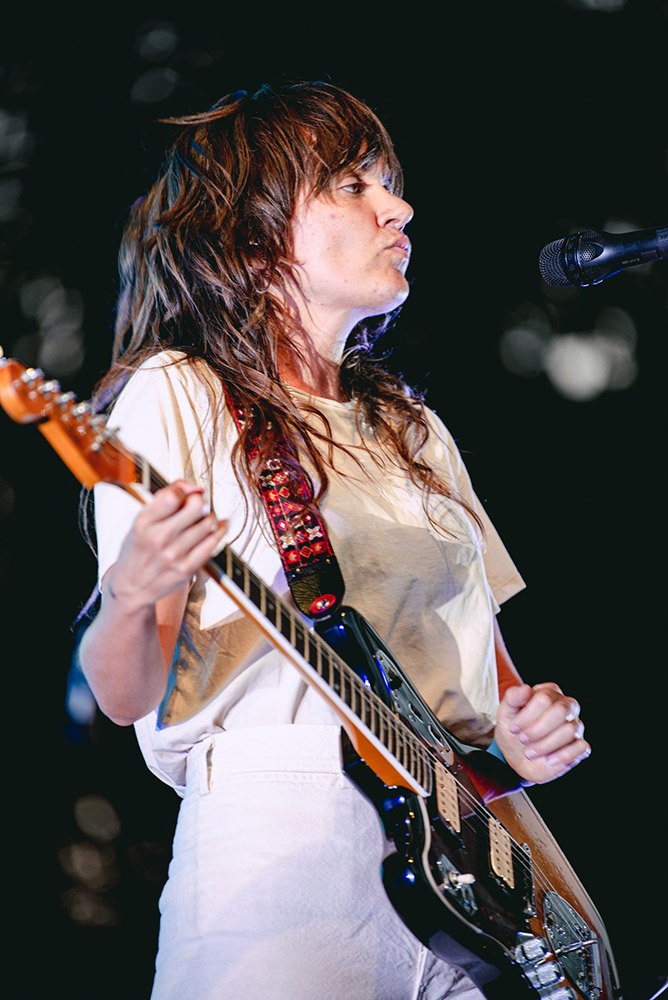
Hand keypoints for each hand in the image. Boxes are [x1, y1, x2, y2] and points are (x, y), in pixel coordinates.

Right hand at [106, 480, 226, 611]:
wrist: (131, 588)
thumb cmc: (138, 550)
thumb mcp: (141, 522)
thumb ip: (165, 499)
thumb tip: (193, 486)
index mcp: (143, 524)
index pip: (172, 496)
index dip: (184, 490)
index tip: (186, 493)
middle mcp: (158, 539)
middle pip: (195, 507)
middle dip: (199, 502)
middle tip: (197, 505)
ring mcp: (174, 555)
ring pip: (207, 523)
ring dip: (209, 517)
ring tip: (203, 519)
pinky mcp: (187, 569)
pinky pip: (213, 544)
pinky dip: (219, 531)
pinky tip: (218, 527)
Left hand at [494, 682, 590, 784]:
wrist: (518, 758)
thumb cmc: (515, 731)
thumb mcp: (506, 713)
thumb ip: (513, 698)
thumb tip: (526, 689)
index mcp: (549, 692)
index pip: (544, 697)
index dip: (527, 715)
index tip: (514, 728)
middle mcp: (566, 706)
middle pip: (560, 711)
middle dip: (538, 729)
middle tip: (523, 739)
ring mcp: (575, 726)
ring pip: (569, 730)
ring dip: (545, 745)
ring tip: (530, 752)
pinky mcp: (580, 746)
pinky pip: (580, 747)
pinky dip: (563, 755)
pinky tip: (549, 760)